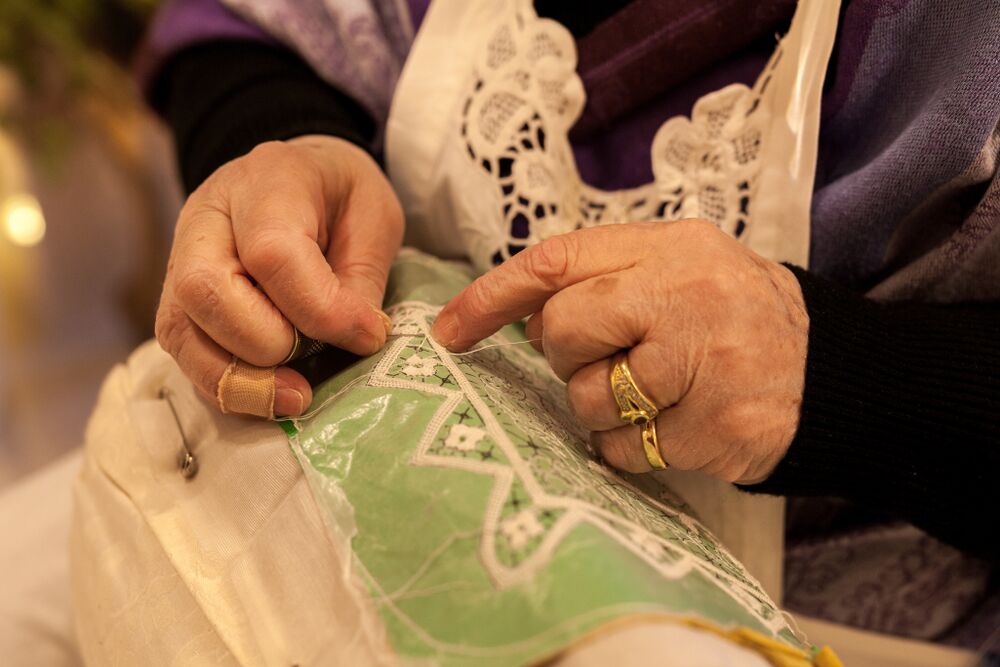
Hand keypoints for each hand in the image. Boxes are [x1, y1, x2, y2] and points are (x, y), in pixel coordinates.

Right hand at [156, 136, 402, 415]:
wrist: (295, 179)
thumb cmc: (340, 199)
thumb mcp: (375, 217)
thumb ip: (362, 277)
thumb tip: (355, 339)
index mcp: (267, 181)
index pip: (273, 253)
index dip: (321, 310)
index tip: (368, 335)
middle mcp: (207, 217)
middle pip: (204, 290)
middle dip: (266, 343)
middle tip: (317, 361)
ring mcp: (180, 258)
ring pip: (181, 329)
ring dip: (239, 379)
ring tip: (296, 396)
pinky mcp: (177, 301)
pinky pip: (183, 353)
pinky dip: (225, 385)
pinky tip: (269, 395)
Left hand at [431, 220, 807, 483]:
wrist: (830, 372)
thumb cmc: (736, 315)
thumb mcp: (682, 267)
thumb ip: (607, 278)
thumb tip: (526, 316)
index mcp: (668, 246)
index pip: (555, 261)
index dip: (491, 297)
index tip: (448, 330)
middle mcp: (682, 294)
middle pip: (562, 331)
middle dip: (567, 356)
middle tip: (610, 358)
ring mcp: (700, 363)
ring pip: (586, 397)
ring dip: (600, 407)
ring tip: (651, 394)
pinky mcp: (712, 426)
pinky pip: (622, 447)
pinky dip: (629, 445)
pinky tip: (671, 424)